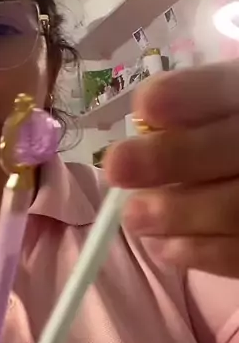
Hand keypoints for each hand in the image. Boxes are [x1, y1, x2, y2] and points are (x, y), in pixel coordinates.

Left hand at [104, 60, 238, 276]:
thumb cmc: (223, 141)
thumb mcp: (218, 109)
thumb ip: (190, 109)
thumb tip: (143, 120)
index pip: (230, 89)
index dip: (191, 96)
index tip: (145, 106)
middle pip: (234, 147)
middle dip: (171, 158)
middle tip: (116, 167)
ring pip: (235, 209)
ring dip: (176, 214)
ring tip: (133, 216)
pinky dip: (198, 253)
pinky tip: (163, 246)